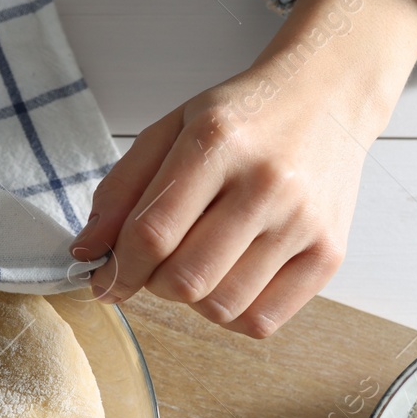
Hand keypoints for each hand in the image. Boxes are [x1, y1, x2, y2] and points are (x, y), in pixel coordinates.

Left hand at [69, 65, 366, 337]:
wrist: (328, 96)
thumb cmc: (242, 118)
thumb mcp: (171, 130)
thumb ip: (122, 189)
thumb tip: (86, 251)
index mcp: (218, 142)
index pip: (152, 234)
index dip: (118, 269)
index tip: (105, 278)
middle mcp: (266, 183)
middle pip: (185, 280)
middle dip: (154, 284)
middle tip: (158, 264)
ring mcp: (303, 221)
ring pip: (221, 307)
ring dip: (193, 300)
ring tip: (199, 264)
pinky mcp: (329, 253)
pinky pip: (261, 322)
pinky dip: (232, 315)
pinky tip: (230, 280)